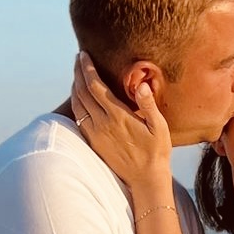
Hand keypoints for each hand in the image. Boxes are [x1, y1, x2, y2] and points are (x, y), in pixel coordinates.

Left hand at [72, 54, 173, 196]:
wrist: (145, 179)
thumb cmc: (156, 152)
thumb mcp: (159, 127)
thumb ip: (148, 104)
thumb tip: (141, 85)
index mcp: (117, 115)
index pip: (95, 85)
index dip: (86, 68)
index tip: (83, 54)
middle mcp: (102, 123)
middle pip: (81, 92)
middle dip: (77, 72)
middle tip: (78, 59)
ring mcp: (95, 134)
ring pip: (77, 105)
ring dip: (74, 87)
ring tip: (77, 75)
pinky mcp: (93, 143)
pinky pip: (78, 119)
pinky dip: (75, 104)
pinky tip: (79, 98)